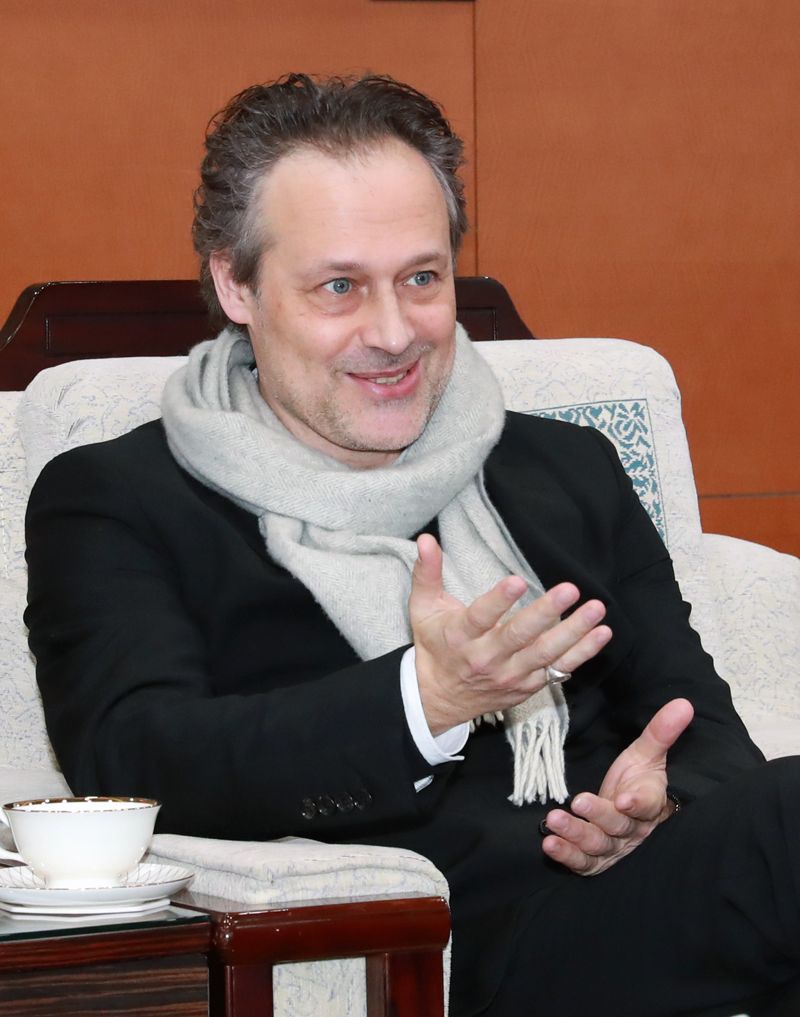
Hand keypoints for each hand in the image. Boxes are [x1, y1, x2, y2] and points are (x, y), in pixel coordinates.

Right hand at [408, 533, 611, 733]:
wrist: (440, 698)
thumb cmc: (435, 645)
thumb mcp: (423, 608)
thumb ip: (427, 572)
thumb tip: (426, 539)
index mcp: (460, 637)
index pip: (480, 618)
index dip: (498, 601)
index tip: (518, 581)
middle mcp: (486, 659)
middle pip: (518, 636)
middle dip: (546, 613)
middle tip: (569, 589)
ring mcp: (510, 674)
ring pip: (545, 653)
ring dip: (574, 632)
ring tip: (595, 609)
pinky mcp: (528, 685)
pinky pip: (559, 668)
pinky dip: (582, 652)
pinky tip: (601, 633)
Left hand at [541, 698, 693, 874]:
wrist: (628, 811)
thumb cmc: (638, 780)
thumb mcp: (647, 753)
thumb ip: (661, 731)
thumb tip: (684, 703)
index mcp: (650, 804)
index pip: (648, 805)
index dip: (637, 804)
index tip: (624, 798)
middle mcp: (633, 830)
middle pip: (618, 826)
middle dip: (598, 815)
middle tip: (578, 801)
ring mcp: (615, 848)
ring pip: (597, 845)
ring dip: (576, 834)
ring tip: (555, 820)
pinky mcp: (596, 861)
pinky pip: (582, 863)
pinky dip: (566, 856)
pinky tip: (549, 844)